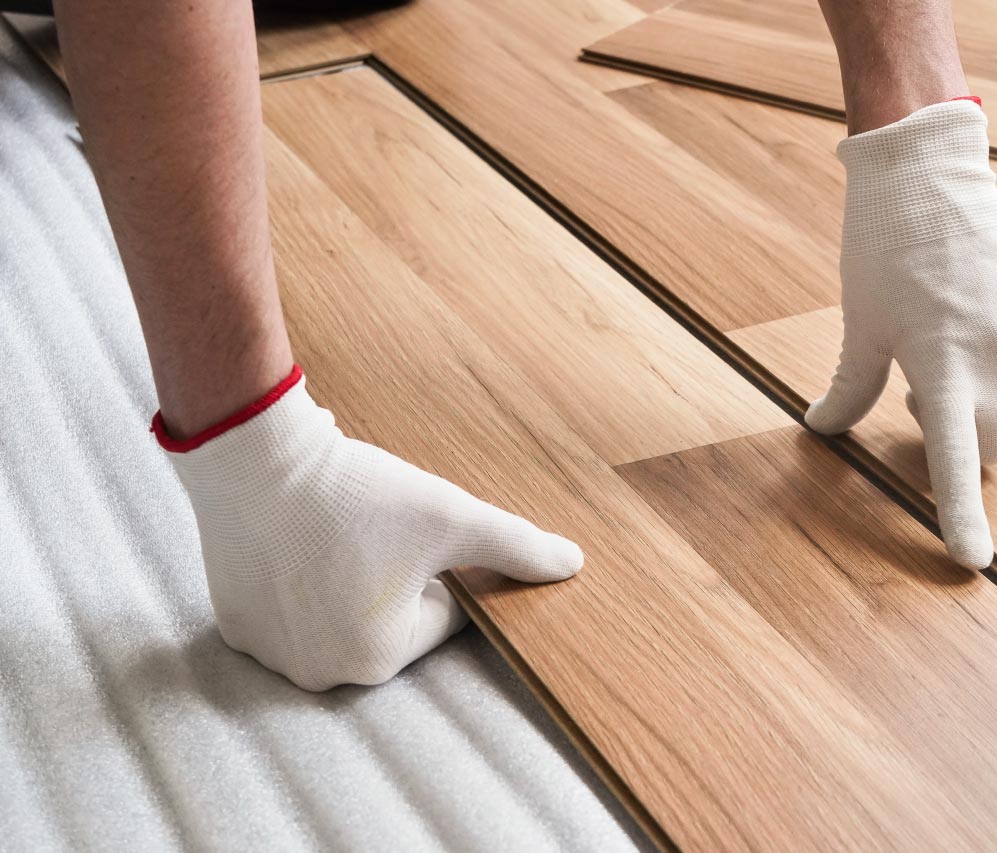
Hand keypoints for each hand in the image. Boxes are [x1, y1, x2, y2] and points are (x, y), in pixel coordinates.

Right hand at [158, 369, 582, 690]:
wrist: (254, 456)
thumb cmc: (357, 493)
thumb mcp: (451, 517)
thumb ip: (516, 546)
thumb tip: (571, 565)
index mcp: (377, 660)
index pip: (445, 618)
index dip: (441, 566)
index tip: (414, 533)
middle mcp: (320, 674)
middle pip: (392, 621)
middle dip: (397, 578)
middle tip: (373, 530)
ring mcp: (272, 654)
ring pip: (343, 613)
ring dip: (351, 579)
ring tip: (335, 532)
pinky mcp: (237, 626)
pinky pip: (294, 606)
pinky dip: (305, 577)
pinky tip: (299, 540)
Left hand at [805, 101, 996, 568]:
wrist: (930, 171)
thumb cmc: (880, 250)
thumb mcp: (859, 324)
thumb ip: (847, 387)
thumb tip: (821, 429)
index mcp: (941, 364)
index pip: (953, 461)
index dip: (960, 515)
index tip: (972, 562)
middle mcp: (996, 354)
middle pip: (992, 446)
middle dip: (961, 443)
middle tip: (918, 399)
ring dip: (981, 401)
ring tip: (942, 346)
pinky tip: (970, 315)